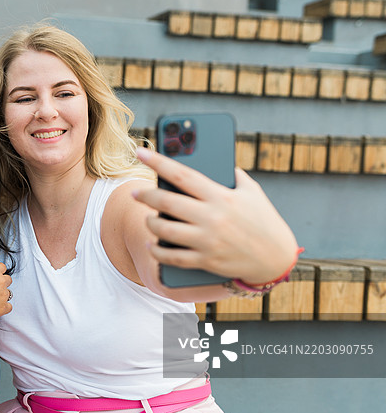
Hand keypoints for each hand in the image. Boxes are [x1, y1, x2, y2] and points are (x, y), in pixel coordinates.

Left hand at [133, 147, 298, 284]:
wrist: (276, 258)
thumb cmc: (264, 220)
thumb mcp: (252, 192)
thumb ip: (233, 174)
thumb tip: (217, 160)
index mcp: (220, 195)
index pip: (182, 173)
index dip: (157, 161)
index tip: (140, 153)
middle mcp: (211, 216)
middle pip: (166, 202)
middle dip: (145, 196)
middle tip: (136, 193)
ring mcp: (207, 240)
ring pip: (164, 230)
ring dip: (150, 223)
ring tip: (148, 219)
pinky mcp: (206, 260)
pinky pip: (173, 257)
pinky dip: (158, 251)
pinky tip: (152, 246)